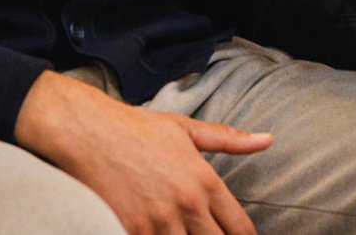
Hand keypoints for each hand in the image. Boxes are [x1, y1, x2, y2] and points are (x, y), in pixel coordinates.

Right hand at [15, 70, 272, 234]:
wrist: (88, 133)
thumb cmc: (137, 130)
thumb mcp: (186, 130)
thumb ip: (229, 140)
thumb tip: (267, 140)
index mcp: (205, 181)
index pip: (239, 227)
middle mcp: (186, 205)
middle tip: (210, 234)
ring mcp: (157, 222)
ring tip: (184, 233)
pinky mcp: (130, 231)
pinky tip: (160, 234)